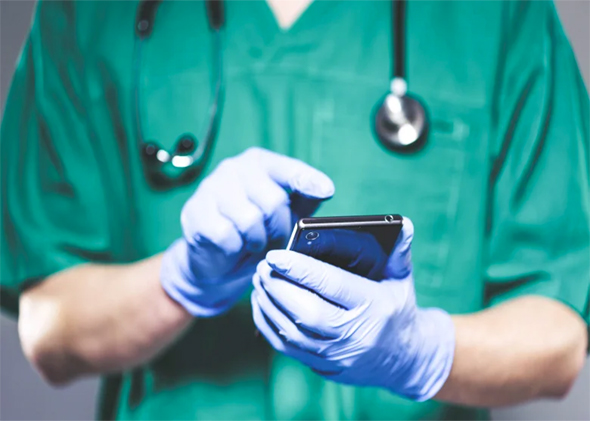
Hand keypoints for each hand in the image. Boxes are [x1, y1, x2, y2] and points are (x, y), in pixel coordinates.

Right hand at [161, 147, 333, 316]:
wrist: (218, 259)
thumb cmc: (258, 229)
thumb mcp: (287, 211)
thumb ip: (306, 197)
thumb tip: (325, 188)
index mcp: (259, 162)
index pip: (287, 169)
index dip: (307, 180)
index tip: (326, 191)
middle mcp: (234, 168)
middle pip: (272, 200)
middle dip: (279, 227)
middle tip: (274, 236)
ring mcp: (211, 188)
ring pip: (249, 219)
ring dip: (257, 240)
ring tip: (253, 241)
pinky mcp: (195, 213)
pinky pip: (226, 235)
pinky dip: (234, 248)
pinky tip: (233, 245)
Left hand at [251, 219, 454, 400]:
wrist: (405, 359)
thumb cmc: (398, 308)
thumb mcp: (402, 278)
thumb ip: (399, 250)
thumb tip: (402, 222)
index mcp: (373, 306)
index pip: (331, 285)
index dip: (300, 269)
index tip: (275, 255)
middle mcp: (354, 335)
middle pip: (306, 312)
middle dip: (278, 287)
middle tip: (262, 266)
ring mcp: (337, 355)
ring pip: (291, 332)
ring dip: (268, 304)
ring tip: (259, 280)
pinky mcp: (322, 366)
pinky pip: (286, 347)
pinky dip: (267, 324)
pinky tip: (261, 303)